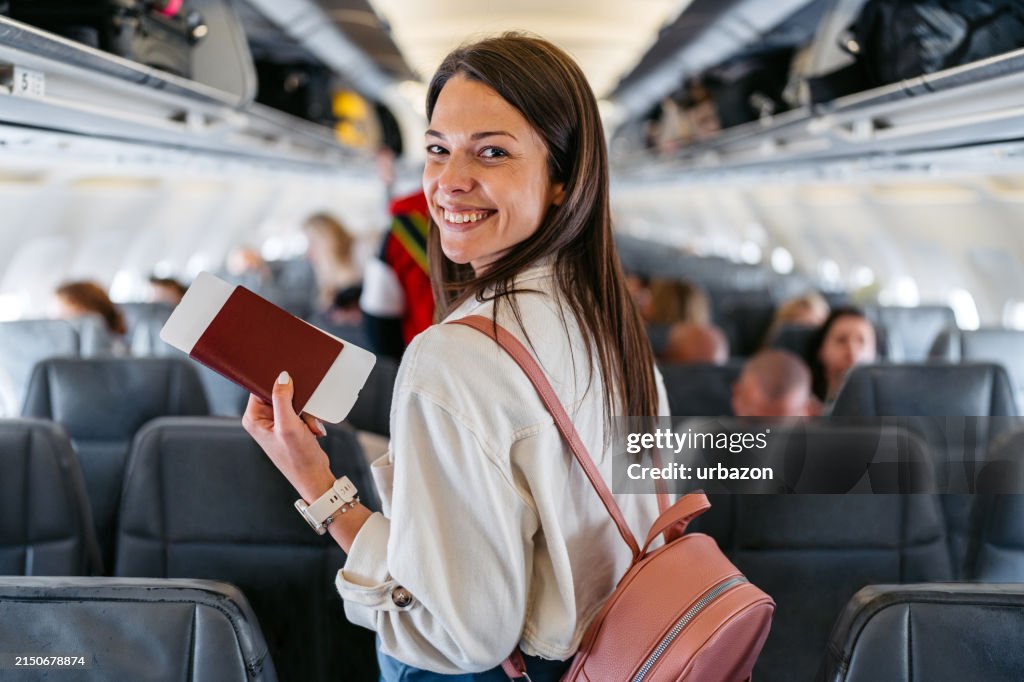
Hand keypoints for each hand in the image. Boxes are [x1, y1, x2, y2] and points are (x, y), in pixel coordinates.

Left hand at [242, 370, 334, 501]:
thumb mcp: (288, 426)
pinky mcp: (290, 425)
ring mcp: (276, 422)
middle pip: (280, 393)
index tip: (293, 391)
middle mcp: (262, 419)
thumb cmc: (297, 458)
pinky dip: (310, 418)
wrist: (314, 476)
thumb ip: (282, 399)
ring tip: (309, 427)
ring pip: (294, 401)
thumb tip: (282, 376)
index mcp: (254, 418)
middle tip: (304, 416)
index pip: (262, 387)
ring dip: (306, 412)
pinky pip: (302, 410)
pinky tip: (312, 430)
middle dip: (298, 402)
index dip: (279, 385)